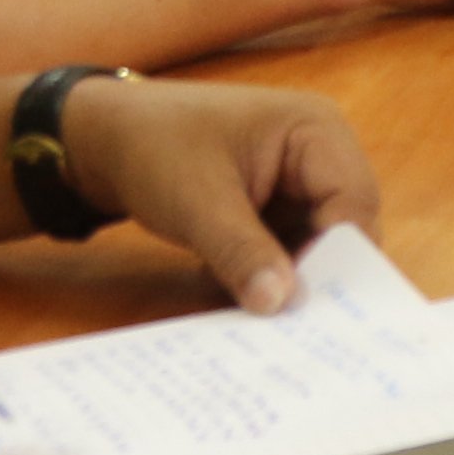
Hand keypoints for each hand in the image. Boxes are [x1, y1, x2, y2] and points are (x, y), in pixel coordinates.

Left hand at [57, 75, 377, 311]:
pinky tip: (239, 298)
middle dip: (313, 271)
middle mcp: (319, 153)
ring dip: (285, 277)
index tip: (312, 306)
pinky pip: (284, 246)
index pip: (353, 200)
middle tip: (290, 323)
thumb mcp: (198, 204)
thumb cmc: (154, 148)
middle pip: (341, 224)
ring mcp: (296, 180)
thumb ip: (242, 252)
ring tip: (260, 317)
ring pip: (313, 242)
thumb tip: (281, 305)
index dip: (341, 254)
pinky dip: (264, 273)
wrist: (100, 136)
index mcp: (316, 131)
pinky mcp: (273, 204)